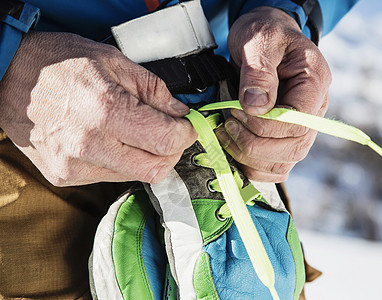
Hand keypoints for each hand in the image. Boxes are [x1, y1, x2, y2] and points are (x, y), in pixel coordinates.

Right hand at [0, 32, 196, 185]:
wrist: (8, 77)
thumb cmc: (57, 63)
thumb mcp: (114, 61)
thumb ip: (154, 91)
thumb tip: (180, 113)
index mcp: (105, 110)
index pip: (165, 140)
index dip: (186, 134)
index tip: (189, 127)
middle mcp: (89, 144)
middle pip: (156, 168)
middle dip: (172, 151)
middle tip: (172, 133)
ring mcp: (75, 165)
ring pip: (136, 175)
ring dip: (148, 156)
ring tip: (138, 132)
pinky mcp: (65, 176)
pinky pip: (111, 177)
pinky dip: (123, 162)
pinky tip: (113, 141)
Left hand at [218, 6, 330, 181]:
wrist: (265, 36)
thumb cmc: (265, 33)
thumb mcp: (260, 41)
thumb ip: (258, 73)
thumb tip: (255, 107)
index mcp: (314, 83)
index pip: (299, 122)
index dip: (266, 126)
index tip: (238, 113)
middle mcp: (313, 110)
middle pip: (294, 148)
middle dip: (254, 144)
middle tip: (228, 126)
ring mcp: (300, 126)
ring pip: (284, 162)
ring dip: (250, 158)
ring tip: (226, 135)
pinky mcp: (284, 136)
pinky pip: (275, 165)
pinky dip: (252, 165)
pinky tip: (233, 149)